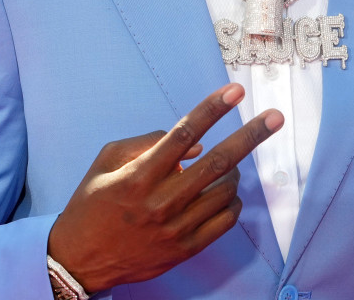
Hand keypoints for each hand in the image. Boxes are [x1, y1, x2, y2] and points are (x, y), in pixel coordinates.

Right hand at [48, 83, 282, 292]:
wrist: (79, 262)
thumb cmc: (92, 204)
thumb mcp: (106, 162)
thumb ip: (146, 143)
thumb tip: (194, 143)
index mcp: (139, 175)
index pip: (184, 133)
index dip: (212, 109)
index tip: (236, 91)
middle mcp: (161, 201)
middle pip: (218, 162)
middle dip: (251, 136)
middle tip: (274, 118)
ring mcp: (175, 228)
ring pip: (225, 192)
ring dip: (235, 173)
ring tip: (226, 167)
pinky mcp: (185, 250)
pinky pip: (224, 221)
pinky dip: (232, 202)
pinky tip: (224, 193)